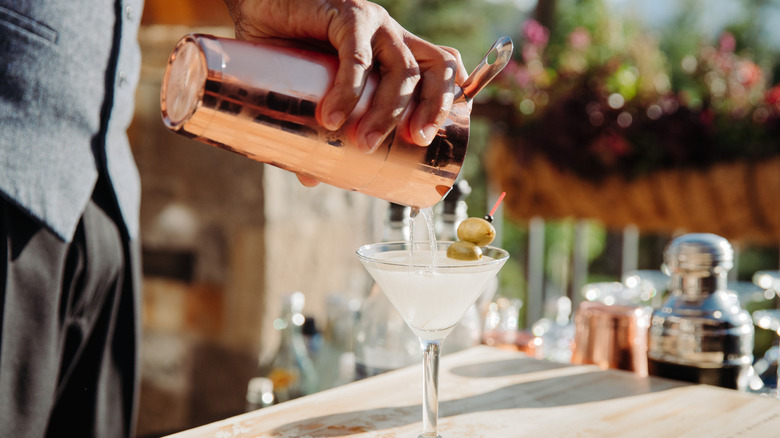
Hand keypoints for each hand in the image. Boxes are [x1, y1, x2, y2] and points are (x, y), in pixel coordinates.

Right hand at [223, 0, 467, 154]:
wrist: (253, 5)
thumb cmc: (286, 46)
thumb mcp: (312, 91)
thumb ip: (315, 132)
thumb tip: (311, 178)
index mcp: (394, 50)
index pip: (440, 69)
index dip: (447, 100)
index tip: (431, 136)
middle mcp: (391, 34)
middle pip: (435, 68)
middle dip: (432, 108)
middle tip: (415, 141)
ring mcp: (372, 22)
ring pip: (401, 67)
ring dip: (388, 110)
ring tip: (364, 142)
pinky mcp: (344, 13)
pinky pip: (357, 55)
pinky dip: (349, 89)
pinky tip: (333, 117)